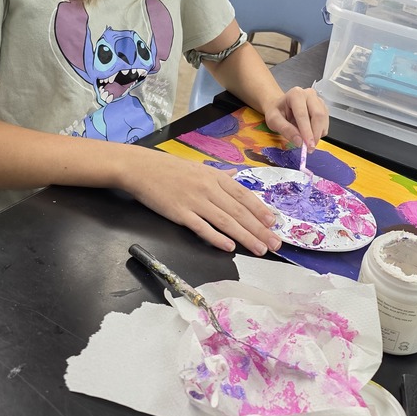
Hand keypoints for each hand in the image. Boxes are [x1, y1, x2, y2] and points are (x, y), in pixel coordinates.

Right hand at [123, 148, 281, 255]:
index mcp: (215, 177)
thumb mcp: (198, 167)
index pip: (243, 196)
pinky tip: (229, 247)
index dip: (260, 210)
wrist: (141, 168)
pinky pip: (202, 227)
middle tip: (275, 243)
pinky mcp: (180, 213)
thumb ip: (219, 174)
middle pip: (239, 211)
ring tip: (260, 248)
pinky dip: (217, 237)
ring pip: (226, 221)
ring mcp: (195, 201)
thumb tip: (235, 175)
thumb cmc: (169, 168)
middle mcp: (209, 188)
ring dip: (245, 236)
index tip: (274, 222)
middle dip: (260, 229)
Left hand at [263, 85, 328, 149]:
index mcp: (295, 94)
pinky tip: (310, 134)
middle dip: (315, 134)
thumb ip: (285, 130)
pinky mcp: (323, 107)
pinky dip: (320, 132)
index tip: (308, 145)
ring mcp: (318, 100)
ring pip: (324, 119)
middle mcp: (309, 94)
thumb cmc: (277, 112)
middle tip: (310, 148)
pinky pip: (326, 122)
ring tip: (308, 142)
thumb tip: (299, 141)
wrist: (281, 106)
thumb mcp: (274, 121)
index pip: (303, 114)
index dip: (306, 131)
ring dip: (318, 134)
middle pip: (318, 115)